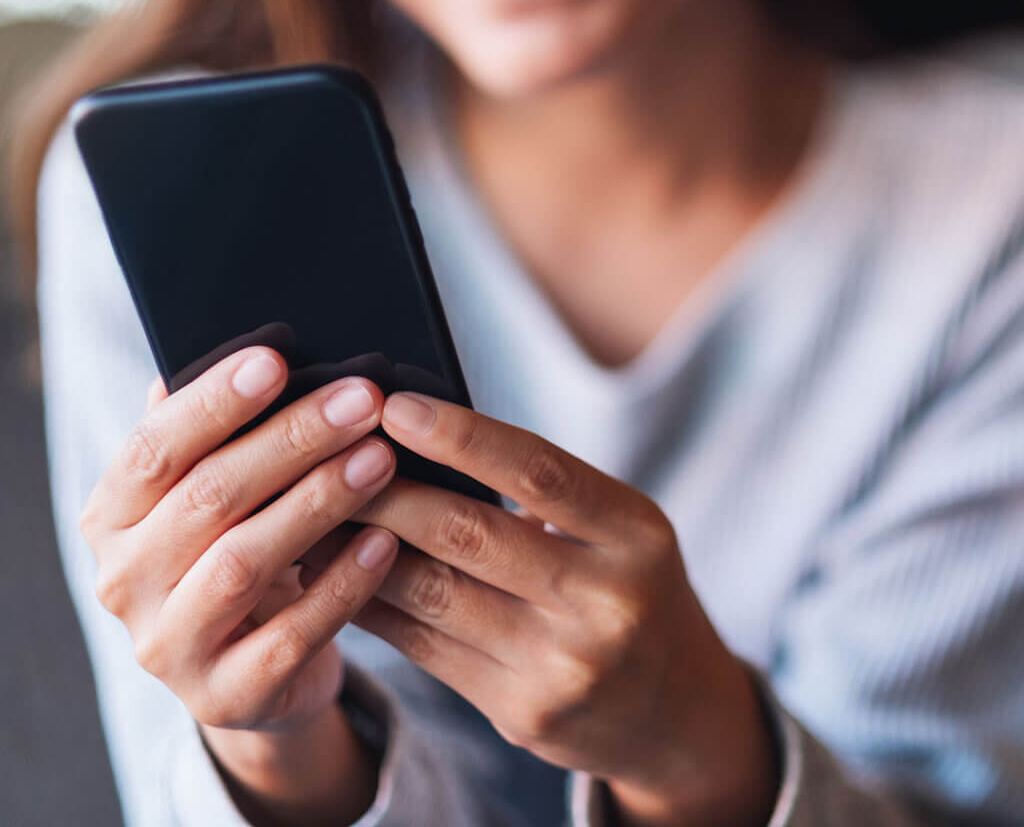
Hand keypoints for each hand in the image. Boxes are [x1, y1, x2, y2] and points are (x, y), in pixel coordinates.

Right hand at [79, 347, 401, 822]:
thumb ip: (220, 433)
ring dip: (318, 503)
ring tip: (381, 459)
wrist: (251, 669)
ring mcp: (167, 645)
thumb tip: (263, 345)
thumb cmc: (240, 546)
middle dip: (293, 441)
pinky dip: (341, 586)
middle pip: (209, 497)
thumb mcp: (218, 493)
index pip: (155, 447)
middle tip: (364, 399)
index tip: (278, 358)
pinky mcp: (222, 696)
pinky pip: (288, 636)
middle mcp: (123, 580)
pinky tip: (386, 542)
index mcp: (113, 514)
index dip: (214, 401)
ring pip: (243, 562)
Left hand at [342, 393, 778, 826]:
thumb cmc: (632, 589)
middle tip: (327, 453)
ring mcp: (564, 666)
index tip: (395, 405)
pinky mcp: (523, 713)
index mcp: (636, 534)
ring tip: (311, 509)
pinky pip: (425, 648)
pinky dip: (372, 603)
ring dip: (361, 547)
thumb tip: (421, 445)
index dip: (462, 436)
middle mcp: (607, 601)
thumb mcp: (619, 530)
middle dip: (387, 490)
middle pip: (472, 533)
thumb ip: (541, 495)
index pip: (540, 472)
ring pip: (434, 593)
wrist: (674, 712)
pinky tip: (336, 572)